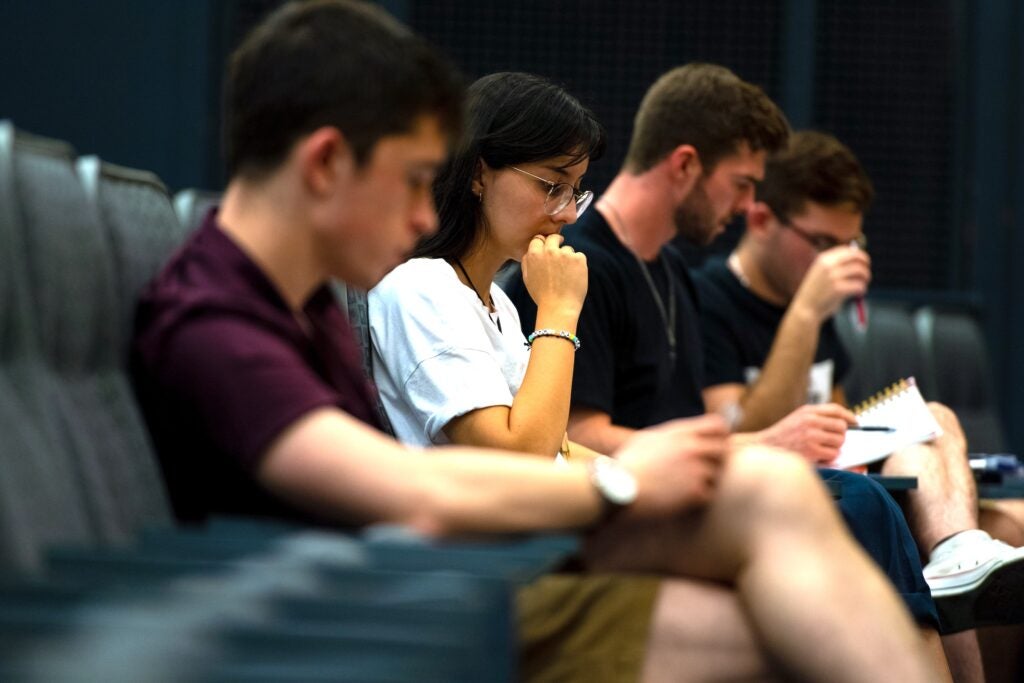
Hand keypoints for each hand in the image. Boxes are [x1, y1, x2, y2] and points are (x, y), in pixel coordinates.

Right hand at [521, 234, 587, 317]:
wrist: (558, 308)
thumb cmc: (542, 296)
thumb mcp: (527, 279)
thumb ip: (527, 262)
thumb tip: (530, 251)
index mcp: (534, 255)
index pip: (538, 239)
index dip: (543, 243)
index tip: (547, 246)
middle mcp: (549, 251)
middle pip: (554, 238)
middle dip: (557, 241)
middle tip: (561, 250)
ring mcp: (565, 254)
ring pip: (568, 249)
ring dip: (568, 258)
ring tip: (566, 277)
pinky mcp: (578, 259)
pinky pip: (579, 257)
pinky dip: (578, 265)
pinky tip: (574, 277)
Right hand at [613, 414, 728, 515]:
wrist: (619, 488)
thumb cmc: (628, 464)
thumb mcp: (647, 438)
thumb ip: (671, 435)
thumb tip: (685, 436)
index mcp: (680, 432)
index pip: (718, 425)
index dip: (721, 435)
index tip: (715, 444)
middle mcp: (692, 448)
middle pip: (724, 450)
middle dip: (717, 460)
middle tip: (703, 470)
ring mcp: (696, 470)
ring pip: (717, 475)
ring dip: (705, 481)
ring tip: (682, 486)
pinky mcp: (695, 492)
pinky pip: (708, 494)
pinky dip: (697, 498)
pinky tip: (678, 498)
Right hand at [755, 403, 855, 464]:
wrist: (765, 448)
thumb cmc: (782, 435)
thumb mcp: (797, 418)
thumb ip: (817, 417)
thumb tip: (843, 423)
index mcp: (807, 411)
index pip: (835, 409)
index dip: (848, 415)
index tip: (855, 422)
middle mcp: (809, 421)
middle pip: (841, 426)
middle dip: (840, 435)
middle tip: (831, 440)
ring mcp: (810, 436)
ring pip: (839, 441)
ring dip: (834, 448)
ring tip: (821, 449)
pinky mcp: (811, 451)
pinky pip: (833, 454)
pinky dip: (828, 458)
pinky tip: (817, 456)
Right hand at [791, 246, 869, 321]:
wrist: (806, 308)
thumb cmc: (816, 291)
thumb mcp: (821, 272)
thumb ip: (836, 264)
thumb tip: (858, 258)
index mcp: (823, 259)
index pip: (847, 250)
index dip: (859, 255)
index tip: (864, 262)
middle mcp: (828, 265)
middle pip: (856, 257)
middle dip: (866, 263)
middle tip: (866, 273)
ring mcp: (832, 276)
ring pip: (860, 271)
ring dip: (866, 278)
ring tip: (862, 285)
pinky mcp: (838, 289)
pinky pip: (859, 285)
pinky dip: (862, 289)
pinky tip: (858, 294)